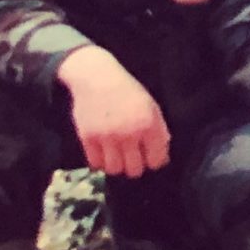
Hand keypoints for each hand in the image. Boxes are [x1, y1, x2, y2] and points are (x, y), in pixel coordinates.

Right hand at [58, 45, 170, 175]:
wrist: (97, 78)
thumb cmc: (129, 92)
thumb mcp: (151, 107)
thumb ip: (158, 131)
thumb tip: (162, 157)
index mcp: (148, 125)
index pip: (156, 160)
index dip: (155, 161)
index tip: (150, 157)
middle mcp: (128, 134)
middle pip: (134, 170)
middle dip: (136, 167)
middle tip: (133, 159)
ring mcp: (107, 138)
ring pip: (114, 170)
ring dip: (117, 166)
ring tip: (118, 157)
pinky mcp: (87, 139)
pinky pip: (95, 163)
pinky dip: (100, 162)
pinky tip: (104, 153)